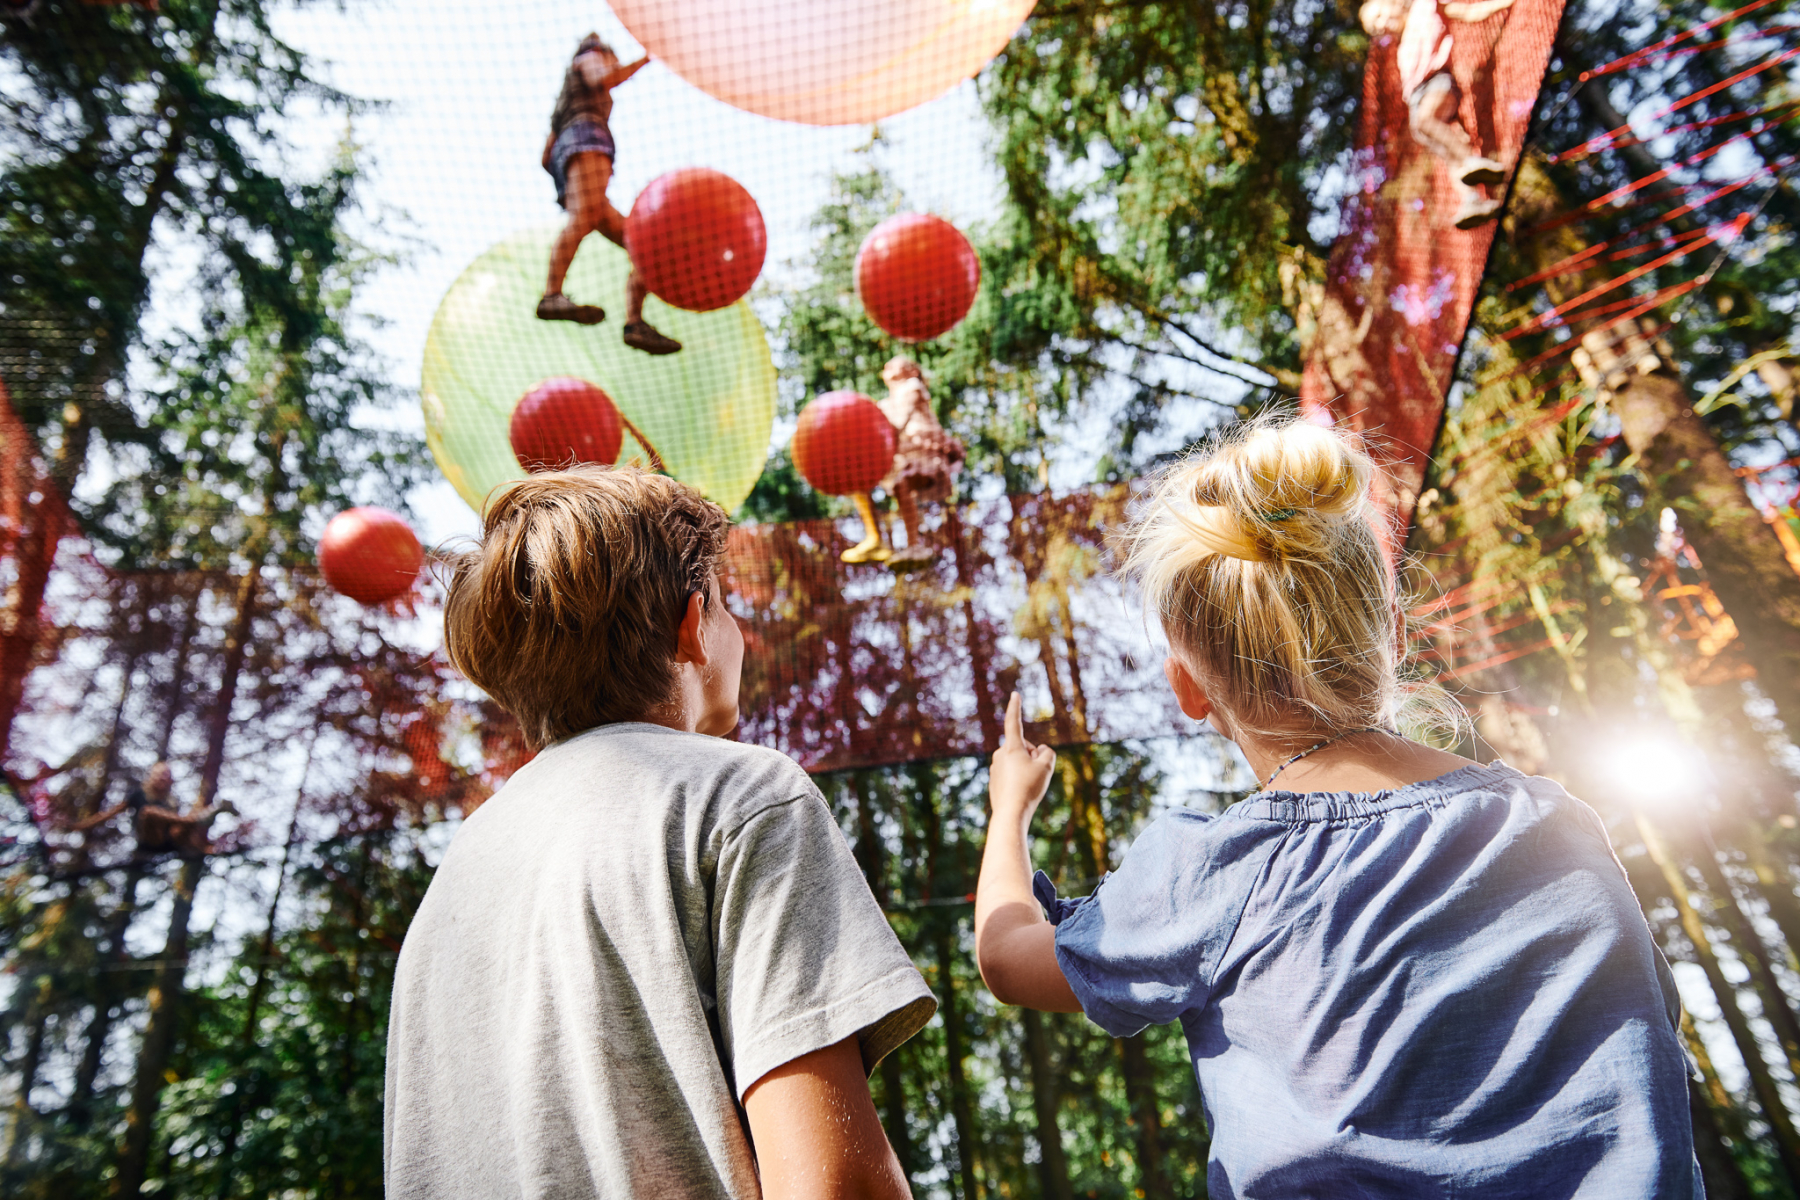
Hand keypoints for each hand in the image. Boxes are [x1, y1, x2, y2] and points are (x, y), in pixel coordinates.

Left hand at [990, 691, 1055, 824]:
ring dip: (1027, 769)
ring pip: (1019, 763)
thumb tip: (1038, 752)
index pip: (1013, 722)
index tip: (1015, 694)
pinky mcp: (995, 781)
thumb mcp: (1046, 767)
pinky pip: (1013, 775)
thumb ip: (1047, 753)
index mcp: (1011, 748)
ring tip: (1028, 786)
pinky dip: (1020, 781)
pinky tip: (1020, 793)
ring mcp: (996, 768)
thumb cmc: (1029, 788)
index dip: (1015, 707)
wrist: (1011, 813)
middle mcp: (1000, 754)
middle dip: (1033, 757)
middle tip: (1035, 775)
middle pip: (1024, 748)